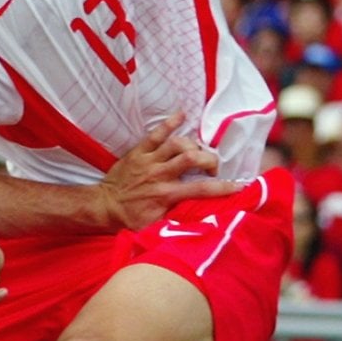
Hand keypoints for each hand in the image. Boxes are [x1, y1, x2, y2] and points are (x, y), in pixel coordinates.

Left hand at [97, 113, 235, 231]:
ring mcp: (149, 161)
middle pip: (192, 158)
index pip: (201, 189)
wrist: (103, 207)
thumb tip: (200, 218)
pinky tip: (182, 115)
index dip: (222, 187)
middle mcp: (159, 175)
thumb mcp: (156, 225)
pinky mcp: (138, 152)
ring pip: (177, 144)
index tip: (238, 186)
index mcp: (166, 195)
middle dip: (209, 160)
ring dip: (193, 145)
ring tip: (198, 152)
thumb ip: (177, 218)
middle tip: (212, 167)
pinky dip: (170, 123)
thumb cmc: (130, 218)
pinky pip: (155, 134)